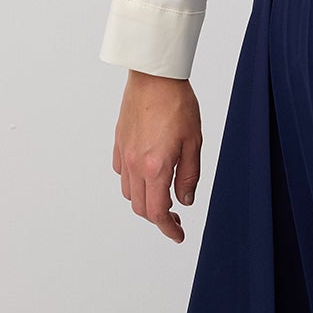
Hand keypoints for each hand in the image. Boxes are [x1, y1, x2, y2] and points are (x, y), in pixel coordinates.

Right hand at [111, 70, 202, 242]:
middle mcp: (135, 165)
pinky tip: (147, 175)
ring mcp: (124, 154)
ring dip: (145, 201)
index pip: (158, 211)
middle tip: (176, 217)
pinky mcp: (119, 143)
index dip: (168, 228)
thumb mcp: (194, 142)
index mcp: (155, 167)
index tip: (177, 235)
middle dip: (158, 218)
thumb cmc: (177, 104)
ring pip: (129, 193)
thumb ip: (189, 175)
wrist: (154, 77)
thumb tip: (185, 200)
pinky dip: (133, 183)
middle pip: (141, 207)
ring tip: (162, 196)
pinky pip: (122, 174)